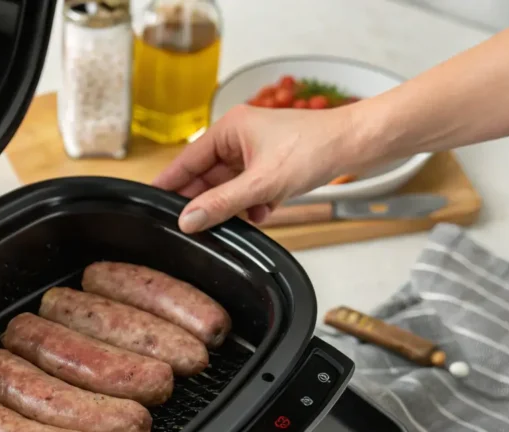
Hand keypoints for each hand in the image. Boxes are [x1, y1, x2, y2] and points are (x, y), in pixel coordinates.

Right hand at [152, 104, 361, 232]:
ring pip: (229, 186)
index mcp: (229, 129)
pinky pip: (249, 190)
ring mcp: (255, 152)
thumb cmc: (314, 149)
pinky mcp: (271, 165)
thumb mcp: (262, 184)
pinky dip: (254, 204)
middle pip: (207, 176)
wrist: (357, 144)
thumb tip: (188, 220)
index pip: (187, 161)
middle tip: (195, 227)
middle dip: (209, 201)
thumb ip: (222, 204)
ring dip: (235, 206)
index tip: (151, 204)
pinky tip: (265, 212)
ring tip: (243, 218)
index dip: (169, 184)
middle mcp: (238, 137)